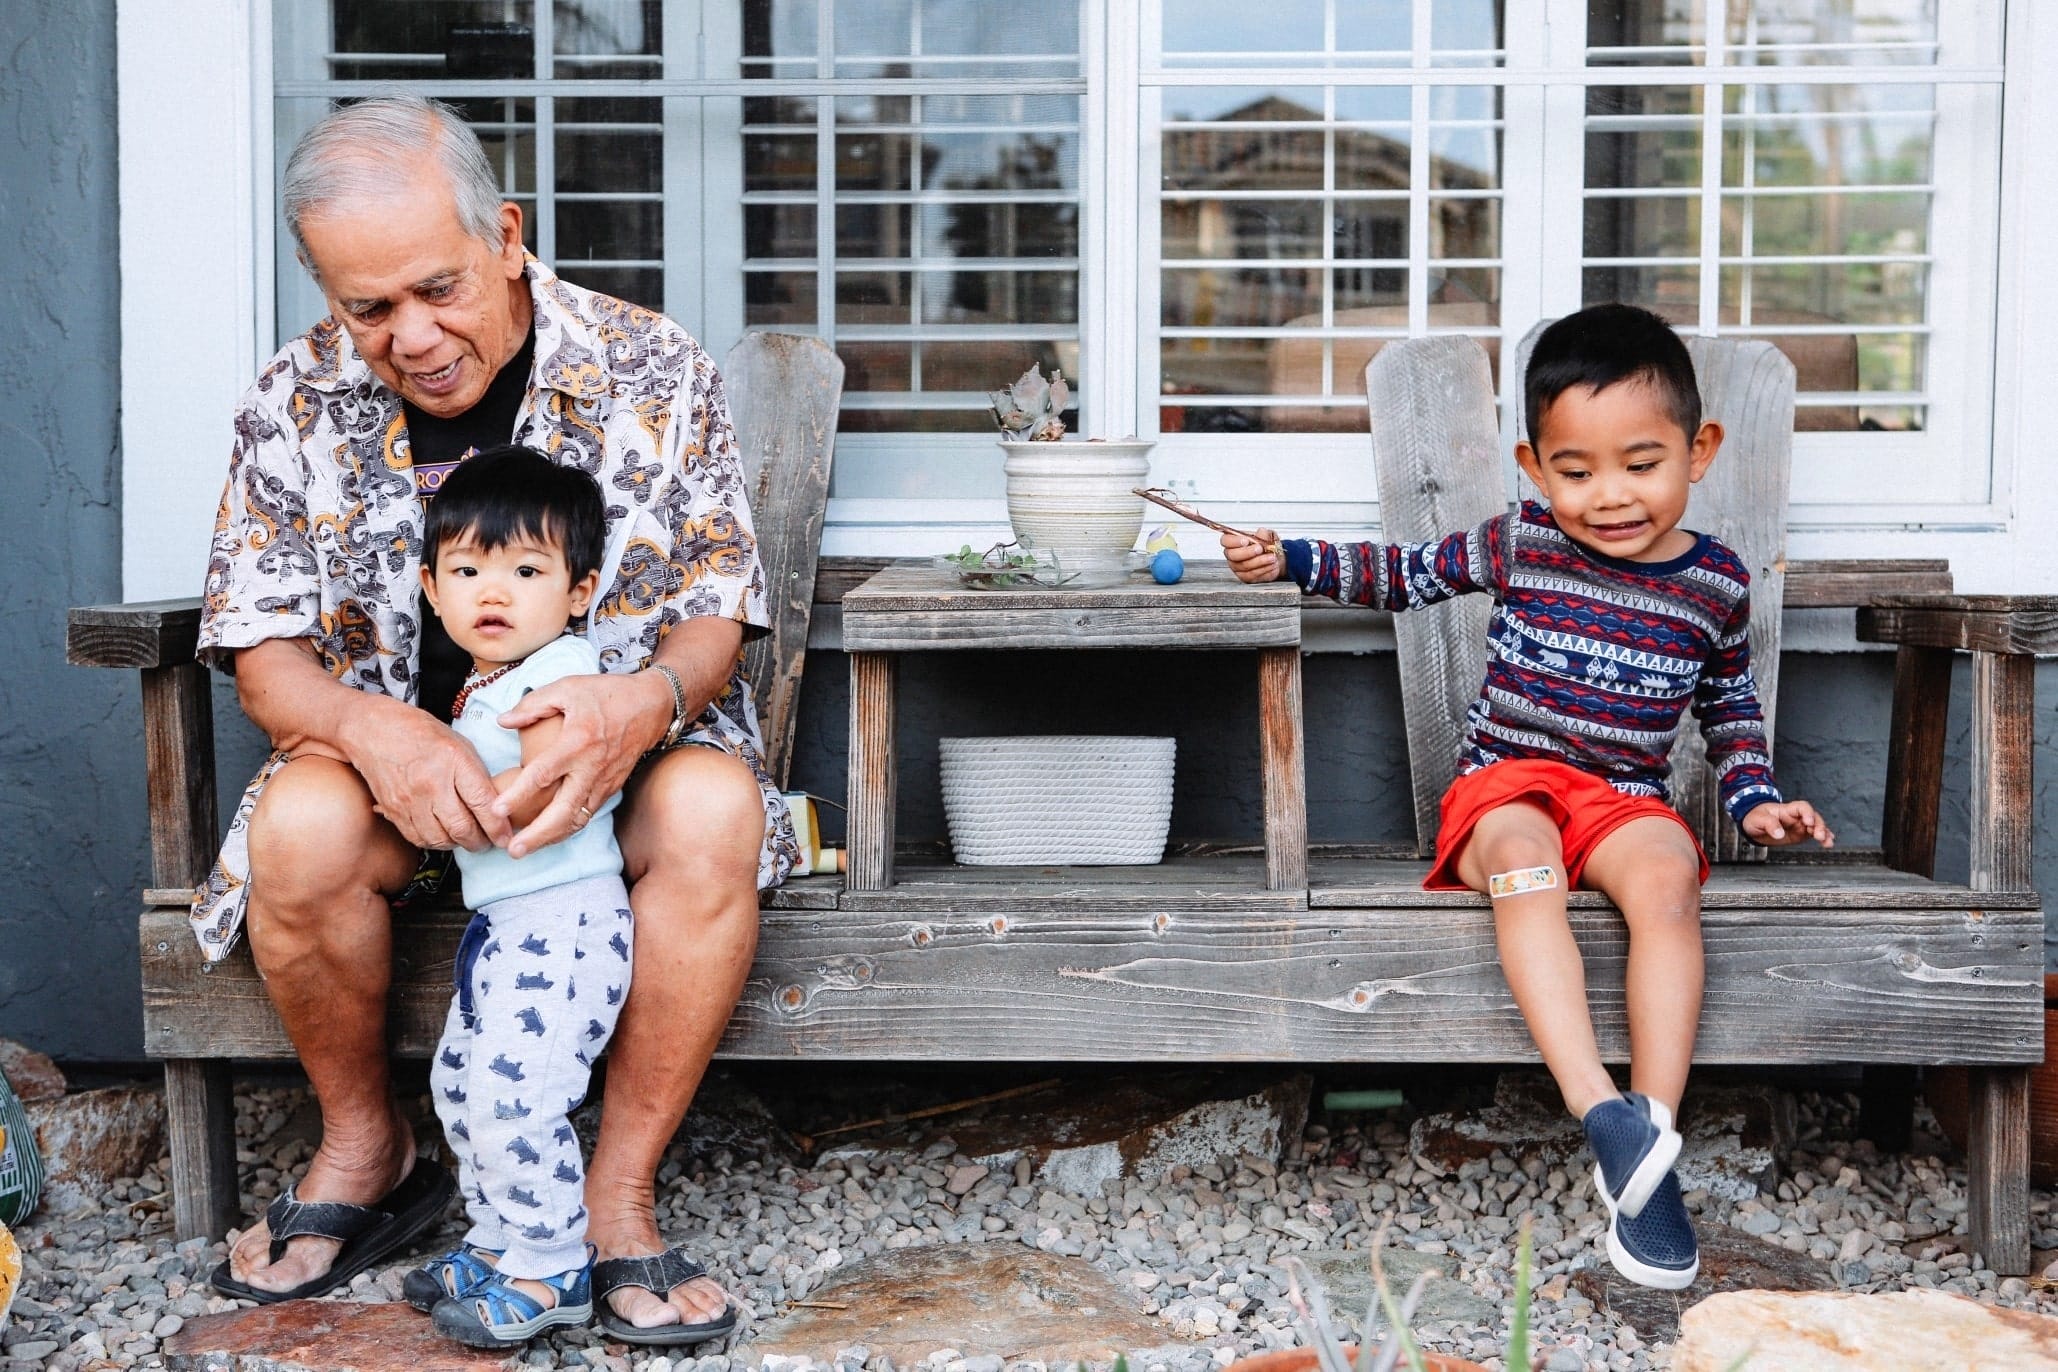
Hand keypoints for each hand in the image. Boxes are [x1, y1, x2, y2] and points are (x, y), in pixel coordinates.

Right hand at [343, 697, 510, 852]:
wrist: (372, 730)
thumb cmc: (421, 733)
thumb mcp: (459, 744)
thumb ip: (477, 776)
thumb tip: (496, 807)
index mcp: (453, 760)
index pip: (483, 803)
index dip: (498, 827)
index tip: (506, 837)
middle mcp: (431, 783)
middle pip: (462, 828)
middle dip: (481, 842)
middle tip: (489, 841)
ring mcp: (409, 799)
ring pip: (440, 839)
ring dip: (458, 844)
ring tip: (467, 838)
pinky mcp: (393, 810)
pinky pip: (418, 838)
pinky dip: (435, 842)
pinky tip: (443, 833)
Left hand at [490, 669, 672, 857]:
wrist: (652, 705)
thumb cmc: (609, 693)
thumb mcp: (568, 688)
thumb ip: (533, 704)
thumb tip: (503, 721)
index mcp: (577, 742)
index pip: (542, 775)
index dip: (517, 795)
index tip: (496, 810)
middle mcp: (591, 768)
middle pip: (562, 812)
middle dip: (536, 835)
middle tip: (512, 851)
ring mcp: (603, 781)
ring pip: (577, 820)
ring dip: (551, 839)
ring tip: (525, 850)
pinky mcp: (611, 788)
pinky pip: (587, 814)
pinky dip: (567, 829)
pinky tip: (549, 834)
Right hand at [1223, 528, 1283, 582]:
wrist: (1274, 558)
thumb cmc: (1266, 546)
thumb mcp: (1267, 535)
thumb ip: (1264, 534)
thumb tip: (1262, 532)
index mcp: (1234, 542)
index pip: (1226, 541)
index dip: (1234, 541)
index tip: (1246, 541)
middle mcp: (1233, 555)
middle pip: (1233, 555)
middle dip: (1248, 552)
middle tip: (1260, 549)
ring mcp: (1238, 568)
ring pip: (1244, 566)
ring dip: (1260, 561)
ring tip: (1271, 557)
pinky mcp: (1245, 577)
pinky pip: (1252, 575)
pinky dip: (1264, 569)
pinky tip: (1271, 565)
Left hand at [1742, 799, 1834, 847]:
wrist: (1752, 825)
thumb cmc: (1755, 817)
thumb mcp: (1758, 819)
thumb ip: (1769, 824)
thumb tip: (1779, 834)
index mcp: (1787, 810)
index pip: (1802, 807)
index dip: (1807, 813)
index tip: (1808, 822)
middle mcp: (1796, 816)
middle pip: (1813, 817)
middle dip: (1819, 826)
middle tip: (1819, 835)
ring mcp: (1800, 825)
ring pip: (1817, 826)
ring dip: (1824, 833)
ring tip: (1827, 842)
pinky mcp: (1801, 834)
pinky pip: (1814, 835)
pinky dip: (1823, 838)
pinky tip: (1828, 843)